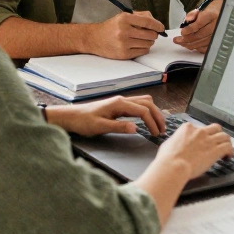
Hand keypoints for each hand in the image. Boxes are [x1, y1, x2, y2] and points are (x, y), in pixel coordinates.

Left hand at [46, 95, 166, 136]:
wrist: (71, 116)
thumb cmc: (83, 121)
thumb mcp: (99, 127)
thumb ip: (118, 127)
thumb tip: (135, 129)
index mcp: (119, 104)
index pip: (143, 111)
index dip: (152, 122)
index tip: (156, 134)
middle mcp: (122, 100)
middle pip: (148, 104)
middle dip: (158, 116)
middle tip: (163, 130)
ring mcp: (121, 101)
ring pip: (144, 102)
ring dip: (154, 112)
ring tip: (158, 125)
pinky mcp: (119, 105)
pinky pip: (138, 104)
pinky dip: (147, 111)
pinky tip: (147, 119)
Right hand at [87, 11, 163, 58]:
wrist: (94, 38)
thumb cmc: (112, 26)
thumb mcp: (124, 16)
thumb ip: (141, 16)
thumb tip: (157, 24)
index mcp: (125, 19)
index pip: (148, 22)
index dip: (158, 25)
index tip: (161, 28)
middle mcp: (124, 31)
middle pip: (150, 34)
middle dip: (153, 34)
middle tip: (151, 34)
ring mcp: (124, 44)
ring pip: (148, 44)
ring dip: (148, 42)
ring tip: (141, 39)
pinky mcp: (124, 54)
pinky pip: (143, 52)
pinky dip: (143, 48)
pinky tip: (137, 45)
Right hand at [157, 122, 233, 178]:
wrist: (173, 166)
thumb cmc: (167, 158)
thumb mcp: (168, 144)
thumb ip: (176, 140)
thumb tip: (176, 143)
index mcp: (188, 128)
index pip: (200, 127)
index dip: (203, 135)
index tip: (203, 141)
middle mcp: (200, 131)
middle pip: (215, 128)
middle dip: (217, 135)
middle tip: (217, 142)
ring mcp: (208, 140)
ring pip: (225, 136)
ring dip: (226, 142)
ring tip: (226, 149)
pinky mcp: (215, 150)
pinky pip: (228, 147)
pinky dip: (230, 151)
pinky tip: (228, 156)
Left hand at [177, 0, 221, 52]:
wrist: (224, 14)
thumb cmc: (212, 10)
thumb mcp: (202, 8)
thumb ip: (193, 14)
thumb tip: (187, 20)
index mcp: (212, 15)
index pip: (199, 24)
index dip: (189, 30)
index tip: (182, 32)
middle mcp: (216, 26)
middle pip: (199, 35)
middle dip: (186, 39)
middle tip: (177, 40)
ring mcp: (218, 35)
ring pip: (202, 43)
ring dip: (190, 44)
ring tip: (181, 43)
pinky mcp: (218, 41)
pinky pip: (206, 47)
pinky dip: (197, 48)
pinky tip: (191, 46)